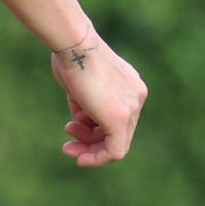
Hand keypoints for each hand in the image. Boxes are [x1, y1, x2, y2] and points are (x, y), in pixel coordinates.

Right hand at [51, 33, 145, 167]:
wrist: (75, 45)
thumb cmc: (72, 55)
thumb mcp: (81, 83)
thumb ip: (87, 103)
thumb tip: (82, 121)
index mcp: (130, 86)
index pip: (117, 116)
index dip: (94, 127)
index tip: (71, 129)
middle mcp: (136, 98)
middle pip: (118, 131)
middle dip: (90, 140)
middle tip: (68, 144)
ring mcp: (131, 109)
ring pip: (115, 143)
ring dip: (88, 147)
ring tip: (67, 140)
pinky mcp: (119, 119)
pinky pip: (115, 151)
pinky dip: (97, 159)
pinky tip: (81, 160)